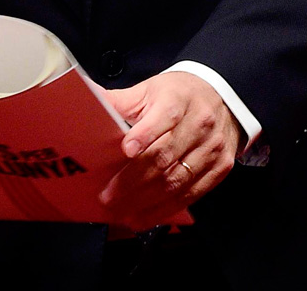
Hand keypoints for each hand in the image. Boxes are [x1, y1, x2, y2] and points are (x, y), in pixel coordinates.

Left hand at [98, 72, 240, 230]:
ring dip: (146, 201)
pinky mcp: (220, 168)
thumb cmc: (179, 96)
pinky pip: (191, 194)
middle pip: (165, 156)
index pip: (164, 117)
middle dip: (134, 180)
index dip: (145, 135)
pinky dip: (165, 210)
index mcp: (178, 100)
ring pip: (177, 180)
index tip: (126, 150)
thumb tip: (84, 103)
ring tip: (122, 212)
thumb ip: (117, 102)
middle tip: (108, 196)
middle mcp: (199, 124)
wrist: (222, 98)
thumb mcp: (150, 91)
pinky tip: (143, 217)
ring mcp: (212, 148)